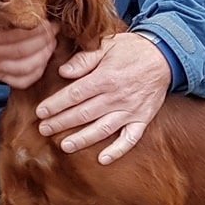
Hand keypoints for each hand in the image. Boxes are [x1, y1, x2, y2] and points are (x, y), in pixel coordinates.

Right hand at [0, 0, 53, 88]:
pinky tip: (43, 58)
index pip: (13, 35)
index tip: (45, 18)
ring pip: (26, 68)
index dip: (34, 28)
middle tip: (54, 29)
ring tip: (52, 41)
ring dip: (44, 55)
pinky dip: (37, 71)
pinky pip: (22, 80)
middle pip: (23, 51)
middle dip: (44, 40)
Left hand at [36, 31, 170, 163]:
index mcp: (105, 78)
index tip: (40, 112)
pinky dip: (118, 151)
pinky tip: (103, 159)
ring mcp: (130, 110)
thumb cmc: (130, 49)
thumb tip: (63, 72)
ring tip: (64, 146)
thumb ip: (83, 60)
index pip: (74, 95)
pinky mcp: (143, 119)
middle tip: (43, 130)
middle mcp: (116, 97)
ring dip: (83, 139)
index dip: (55, 105)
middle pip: (84, 114)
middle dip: (61, 123)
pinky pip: (130, 139)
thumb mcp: (105, 45)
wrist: (163, 56)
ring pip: (103, 129)